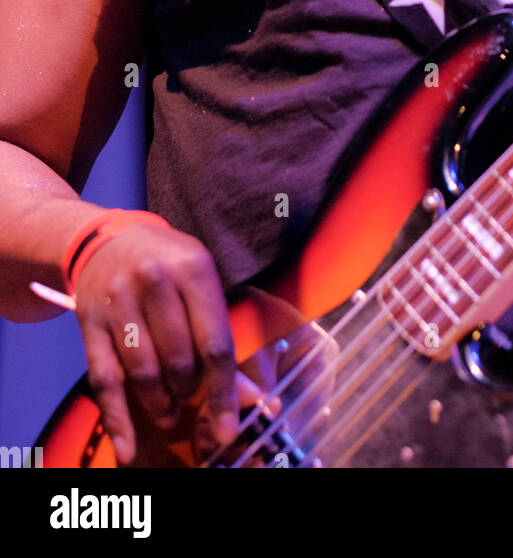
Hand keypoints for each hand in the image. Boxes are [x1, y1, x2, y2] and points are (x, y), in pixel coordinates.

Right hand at [74, 222, 238, 464]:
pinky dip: (118, 419)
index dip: (224, 392)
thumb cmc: (167, 263)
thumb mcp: (201, 281)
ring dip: (159, 404)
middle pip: (179, 362)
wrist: (107, 239)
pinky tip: (128, 446)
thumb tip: (249, 397)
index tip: (228, 428)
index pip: (214, 343)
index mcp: (193, 268)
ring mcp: (119, 301)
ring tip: (167, 410)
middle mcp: (155, 281)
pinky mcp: (90, 321)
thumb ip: (220, 336)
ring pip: (144, 374)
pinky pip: (105, 380)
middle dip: (189, 391)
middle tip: (189, 395)